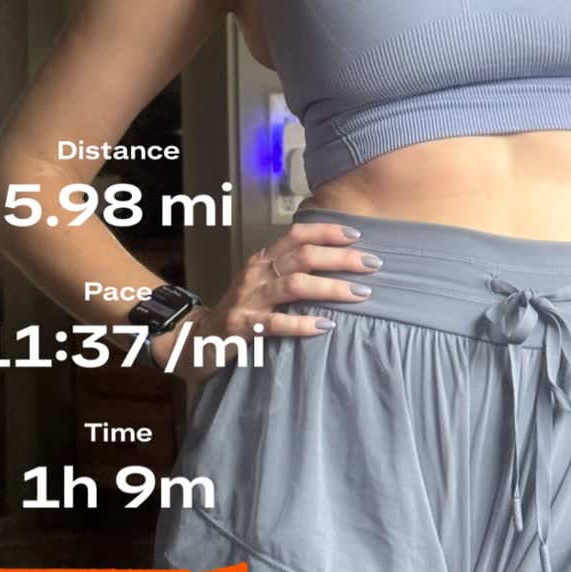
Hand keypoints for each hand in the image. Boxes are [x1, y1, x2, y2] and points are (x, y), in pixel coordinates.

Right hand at [155, 222, 379, 383]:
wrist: (198, 339)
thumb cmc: (240, 311)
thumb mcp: (262, 284)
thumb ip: (290, 272)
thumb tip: (336, 264)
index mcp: (263, 260)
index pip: (296, 234)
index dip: (327, 232)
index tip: (357, 235)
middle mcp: (256, 274)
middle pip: (303, 256)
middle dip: (341, 259)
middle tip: (372, 265)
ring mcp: (248, 299)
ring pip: (294, 284)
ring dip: (331, 287)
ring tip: (360, 293)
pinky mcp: (241, 326)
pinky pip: (275, 323)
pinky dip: (302, 324)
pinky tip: (326, 326)